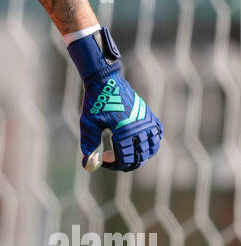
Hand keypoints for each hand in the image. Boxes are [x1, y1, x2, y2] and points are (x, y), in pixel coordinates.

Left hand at [67, 26, 161, 172]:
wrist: (105, 79)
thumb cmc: (94, 102)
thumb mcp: (88, 124)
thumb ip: (89, 145)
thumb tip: (88, 166)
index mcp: (124, 130)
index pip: (125, 159)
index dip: (114, 164)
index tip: (103, 160)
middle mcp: (139, 126)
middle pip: (140, 157)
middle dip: (127, 163)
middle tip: (114, 161)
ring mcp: (146, 120)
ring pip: (152, 147)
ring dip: (141, 155)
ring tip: (126, 155)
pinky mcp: (148, 114)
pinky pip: (157, 134)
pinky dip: (152, 142)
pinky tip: (139, 143)